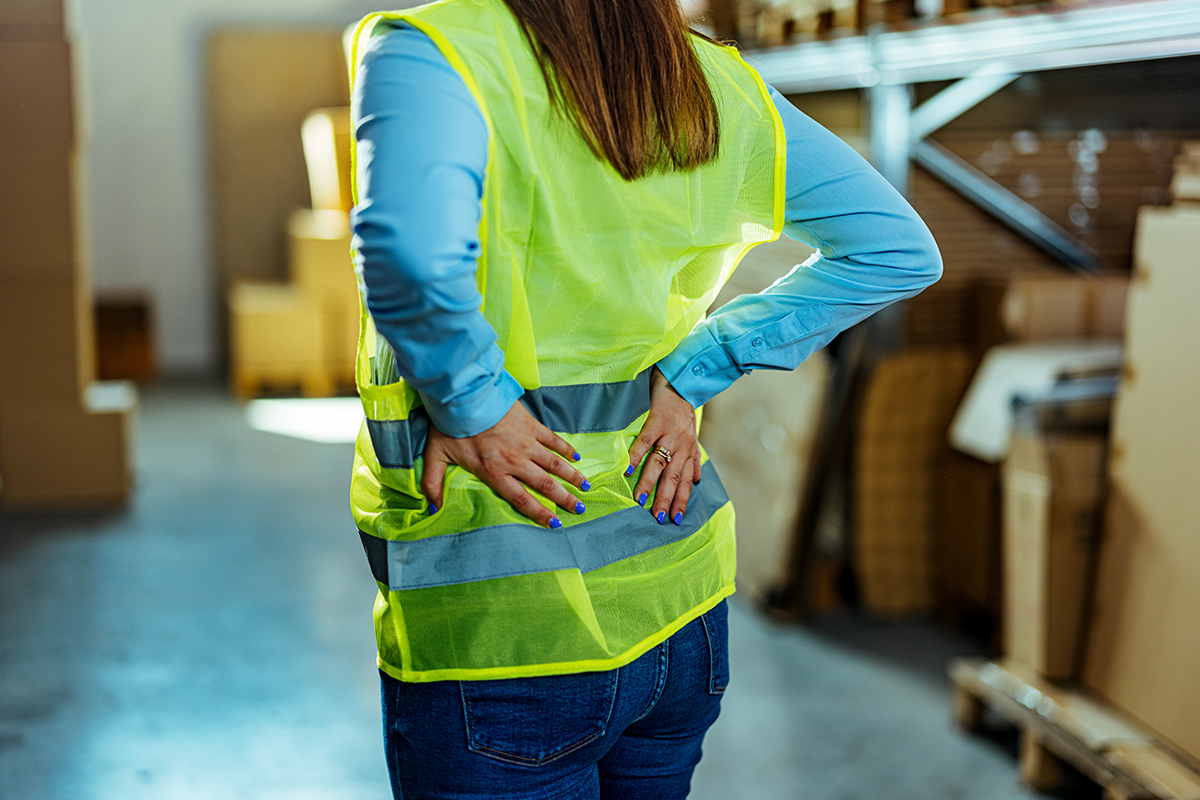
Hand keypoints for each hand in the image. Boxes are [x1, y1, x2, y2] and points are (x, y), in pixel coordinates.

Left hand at [421, 401, 590, 527]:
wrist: (465, 394)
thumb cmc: (449, 425)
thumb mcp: (435, 456)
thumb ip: (433, 484)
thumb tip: (432, 509)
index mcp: (494, 472)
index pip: (521, 499)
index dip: (539, 513)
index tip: (555, 523)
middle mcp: (515, 461)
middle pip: (545, 484)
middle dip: (564, 498)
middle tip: (580, 508)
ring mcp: (526, 442)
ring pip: (554, 464)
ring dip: (571, 476)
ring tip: (585, 486)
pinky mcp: (531, 425)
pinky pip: (553, 440)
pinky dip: (565, 449)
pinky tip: (576, 457)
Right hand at [627, 368, 702, 525]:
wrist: (680, 380)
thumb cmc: (683, 411)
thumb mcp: (693, 435)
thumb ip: (694, 458)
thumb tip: (697, 481)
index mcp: (688, 451)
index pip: (685, 481)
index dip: (682, 500)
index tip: (677, 520)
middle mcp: (681, 445)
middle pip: (673, 477)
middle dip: (666, 500)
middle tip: (659, 519)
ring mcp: (669, 433)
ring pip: (659, 464)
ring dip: (650, 483)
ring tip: (641, 500)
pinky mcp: (656, 421)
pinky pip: (644, 442)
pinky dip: (635, 456)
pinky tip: (627, 470)